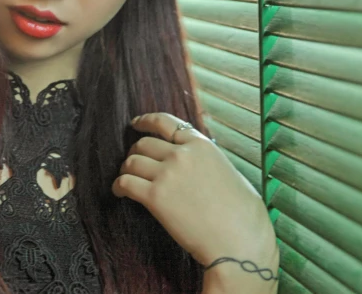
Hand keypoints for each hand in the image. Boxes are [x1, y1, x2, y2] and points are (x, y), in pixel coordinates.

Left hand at [111, 113, 277, 270]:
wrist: (240, 240)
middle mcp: (182, 154)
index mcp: (201, 145)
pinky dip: (119, 186)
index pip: (166, 123)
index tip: (136, 124)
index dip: (146, 121)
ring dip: (126, 170)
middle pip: (144, 144)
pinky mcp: (155, 197)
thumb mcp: (226, 170)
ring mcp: (167, 174)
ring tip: (126, 180)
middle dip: (135, 152)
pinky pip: (126, 183)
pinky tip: (120, 192)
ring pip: (132, 162)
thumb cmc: (242, 213)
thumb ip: (205, 159)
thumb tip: (192, 160)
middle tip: (133, 164)